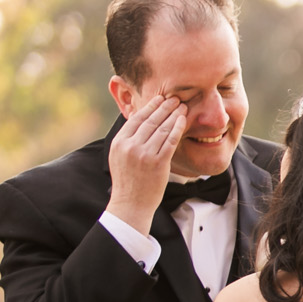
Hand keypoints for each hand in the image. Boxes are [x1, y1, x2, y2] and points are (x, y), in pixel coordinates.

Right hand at [106, 94, 186, 234]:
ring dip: (173, 115)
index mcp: (119, 142)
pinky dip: (177, 128)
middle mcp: (130, 146)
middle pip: (150, 121)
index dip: (150, 107)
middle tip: (175, 97)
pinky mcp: (157, 163)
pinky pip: (170, 141)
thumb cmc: (128, 182)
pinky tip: (183, 120)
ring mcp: (144, 154)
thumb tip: (138, 120)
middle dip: (164, 107)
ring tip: (182, 105)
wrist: (131, 204)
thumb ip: (128, 139)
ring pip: (161, 128)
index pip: (136, 119)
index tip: (159, 98)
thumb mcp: (120, 157)